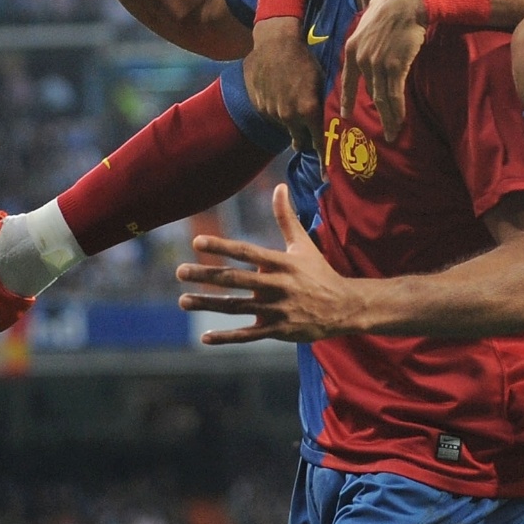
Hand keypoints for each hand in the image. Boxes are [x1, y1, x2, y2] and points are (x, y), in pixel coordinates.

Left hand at [177, 186, 357, 342]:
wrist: (343, 307)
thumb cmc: (318, 272)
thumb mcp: (303, 244)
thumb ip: (285, 217)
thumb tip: (279, 186)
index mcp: (281, 263)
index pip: (246, 252)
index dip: (221, 246)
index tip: (197, 241)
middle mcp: (277, 286)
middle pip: (236, 279)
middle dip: (207, 275)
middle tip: (180, 271)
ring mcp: (276, 310)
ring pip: (236, 307)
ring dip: (208, 304)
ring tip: (184, 300)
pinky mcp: (278, 330)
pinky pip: (248, 335)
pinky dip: (227, 337)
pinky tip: (205, 337)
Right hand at [245, 24, 325, 158]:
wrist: (274, 44)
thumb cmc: (304, 59)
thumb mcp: (322, 81)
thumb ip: (325, 106)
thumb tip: (336, 125)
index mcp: (309, 111)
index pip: (318, 144)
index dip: (323, 160)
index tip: (326, 175)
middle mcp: (290, 116)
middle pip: (299, 141)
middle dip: (304, 139)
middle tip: (308, 132)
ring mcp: (272, 112)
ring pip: (285, 128)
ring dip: (290, 122)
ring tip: (292, 102)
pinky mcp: (260, 107)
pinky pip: (272, 117)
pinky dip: (277, 112)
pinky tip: (280, 94)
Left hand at [341, 0, 427, 138]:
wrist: (407, 1)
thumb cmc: (391, 3)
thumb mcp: (368, 17)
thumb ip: (366, 30)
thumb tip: (369, 26)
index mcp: (352, 48)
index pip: (347, 80)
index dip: (347, 99)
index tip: (345, 115)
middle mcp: (362, 59)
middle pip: (370, 93)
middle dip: (377, 112)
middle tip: (383, 129)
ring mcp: (377, 64)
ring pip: (382, 99)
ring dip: (389, 118)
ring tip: (393, 133)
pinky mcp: (395, 67)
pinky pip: (395, 95)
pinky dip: (397, 111)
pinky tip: (399, 122)